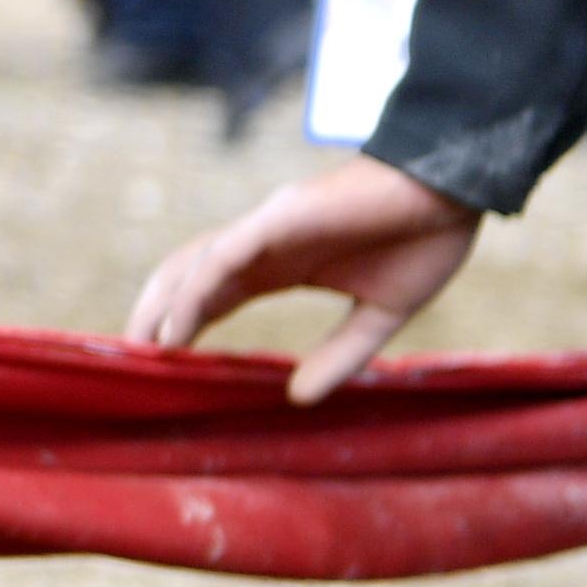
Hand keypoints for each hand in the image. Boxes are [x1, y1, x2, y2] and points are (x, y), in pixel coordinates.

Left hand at [126, 155, 485, 403]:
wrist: (456, 189)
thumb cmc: (423, 237)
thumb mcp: (381, 315)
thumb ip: (341, 354)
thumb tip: (299, 397)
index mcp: (281, 263)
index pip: (214, 295)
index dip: (184, 324)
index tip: (163, 364)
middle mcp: (263, 244)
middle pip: (188, 279)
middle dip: (155, 316)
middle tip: (130, 365)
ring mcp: (268, 227)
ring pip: (194, 266)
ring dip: (162, 308)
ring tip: (140, 350)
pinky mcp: (282, 217)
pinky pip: (225, 256)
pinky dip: (195, 292)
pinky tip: (177, 328)